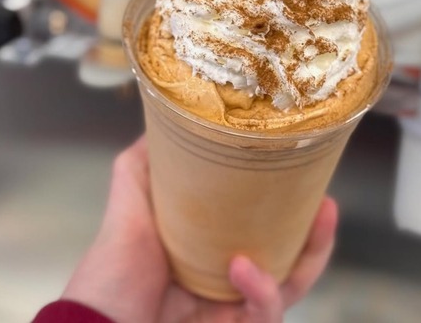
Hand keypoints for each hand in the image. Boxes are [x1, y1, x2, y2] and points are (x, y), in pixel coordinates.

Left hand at [62, 136, 337, 322]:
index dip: (292, 212)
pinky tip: (242, 267)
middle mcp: (227, 282)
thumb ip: (143, 165)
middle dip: (316, 237)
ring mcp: (232, 311)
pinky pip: (264, 313)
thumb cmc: (110, 274)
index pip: (265, 232)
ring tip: (312, 225)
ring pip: (291, 289)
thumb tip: (164, 118)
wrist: (94, 322)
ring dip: (307, 259)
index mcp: (211, 253)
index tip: (309, 182)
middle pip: (291, 263)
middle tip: (326, 206)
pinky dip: (261, 290)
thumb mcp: (129, 206)